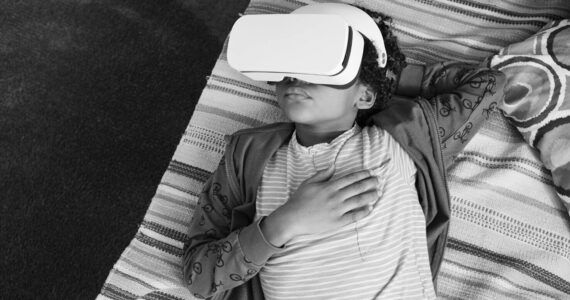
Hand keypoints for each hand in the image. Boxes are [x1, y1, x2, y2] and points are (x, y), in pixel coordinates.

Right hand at [261, 166, 380, 246]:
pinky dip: (363, 212)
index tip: (370, 173)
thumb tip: (333, 165)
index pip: (350, 178)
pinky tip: (369, 208)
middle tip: (379, 181)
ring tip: (378, 193)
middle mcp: (335, 197)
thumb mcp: (308, 183)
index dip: (362, 175)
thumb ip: (322, 174)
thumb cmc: (299, 200)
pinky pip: (354, 216)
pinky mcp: (337, 222)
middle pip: (357, 188)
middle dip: (370, 183)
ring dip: (370, 196)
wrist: (292, 218)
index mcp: (329, 186)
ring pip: (358, 201)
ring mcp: (337, 210)